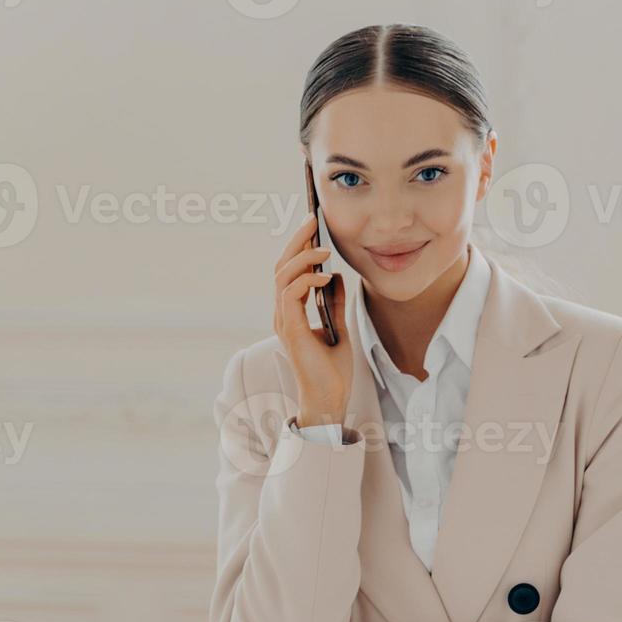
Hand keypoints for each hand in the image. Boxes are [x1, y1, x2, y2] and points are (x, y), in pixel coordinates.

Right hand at [274, 212, 353, 427]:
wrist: (331, 399)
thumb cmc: (332, 370)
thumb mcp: (339, 326)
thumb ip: (334, 301)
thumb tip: (336, 275)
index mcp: (291, 312)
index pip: (289, 271)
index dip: (298, 247)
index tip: (313, 226)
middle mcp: (283, 314)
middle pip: (281, 267)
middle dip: (296, 241)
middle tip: (313, 221)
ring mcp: (284, 321)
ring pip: (283, 277)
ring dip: (303, 258)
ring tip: (324, 249)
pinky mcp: (291, 330)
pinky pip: (291, 295)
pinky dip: (307, 281)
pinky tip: (325, 276)